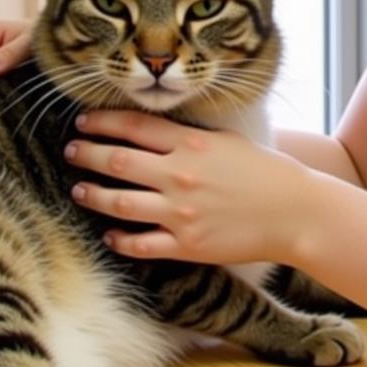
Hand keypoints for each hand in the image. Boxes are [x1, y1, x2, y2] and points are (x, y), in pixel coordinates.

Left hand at [66, 110, 316, 265]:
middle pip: (117, 161)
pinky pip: (141, 244)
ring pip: (120, 204)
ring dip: (93, 195)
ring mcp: (181, 213)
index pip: (133, 127)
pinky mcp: (187, 245)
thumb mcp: (228, 139)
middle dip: (87, 154)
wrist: (295, 212)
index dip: (101, 122)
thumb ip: (190, 134)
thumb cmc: (266, 171)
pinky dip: (120, 240)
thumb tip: (155, 129)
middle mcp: (180, 175)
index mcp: (192, 143)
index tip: (83, 121)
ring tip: (79, 190)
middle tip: (71, 151)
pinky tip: (110, 235)